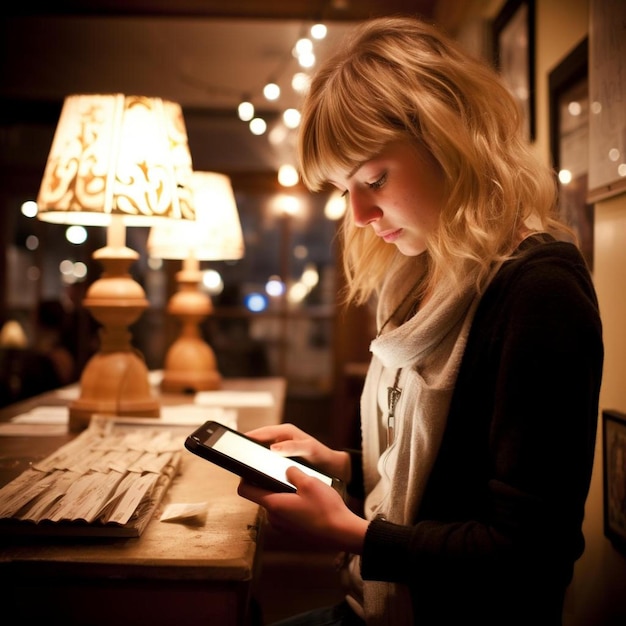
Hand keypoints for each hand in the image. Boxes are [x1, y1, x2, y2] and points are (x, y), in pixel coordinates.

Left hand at [238, 466, 367, 553]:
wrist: (342, 533)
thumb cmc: (325, 508)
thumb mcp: (309, 482)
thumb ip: (293, 472)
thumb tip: (286, 470)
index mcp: (273, 504)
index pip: (245, 490)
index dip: (244, 476)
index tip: (250, 467)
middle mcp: (274, 518)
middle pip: (262, 496)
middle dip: (269, 484)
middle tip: (285, 473)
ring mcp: (283, 527)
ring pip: (276, 505)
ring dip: (283, 495)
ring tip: (301, 487)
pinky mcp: (293, 532)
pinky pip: (286, 514)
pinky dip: (291, 505)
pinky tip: (308, 501)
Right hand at [245, 423, 350, 481]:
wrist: (332, 467)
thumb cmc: (321, 455)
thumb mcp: (309, 449)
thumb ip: (292, 447)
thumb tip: (272, 448)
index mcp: (285, 431)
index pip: (261, 432)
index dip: (248, 437)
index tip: (236, 444)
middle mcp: (281, 438)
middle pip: (258, 441)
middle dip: (246, 447)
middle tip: (234, 457)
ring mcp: (280, 448)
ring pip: (260, 451)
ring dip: (252, 457)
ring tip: (241, 466)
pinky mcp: (281, 458)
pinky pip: (266, 459)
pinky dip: (259, 464)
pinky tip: (254, 473)